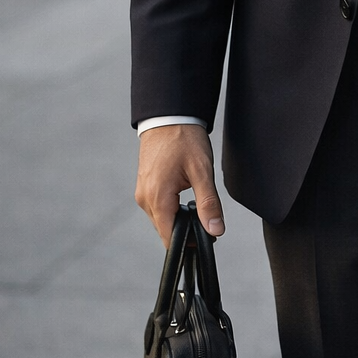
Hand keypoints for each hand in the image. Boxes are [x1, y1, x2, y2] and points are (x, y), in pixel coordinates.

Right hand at [135, 124, 224, 247]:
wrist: (169, 116)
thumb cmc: (184, 139)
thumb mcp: (202, 171)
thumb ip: (208, 203)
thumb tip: (215, 230)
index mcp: (157, 197)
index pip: (169, 237)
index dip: (189, 242)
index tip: (208, 236)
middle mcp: (144, 198)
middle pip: (165, 230)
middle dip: (186, 230)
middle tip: (207, 216)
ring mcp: (142, 192)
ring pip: (162, 219)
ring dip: (179, 219)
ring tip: (197, 204)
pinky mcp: (144, 186)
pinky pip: (158, 207)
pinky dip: (172, 208)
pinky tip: (184, 197)